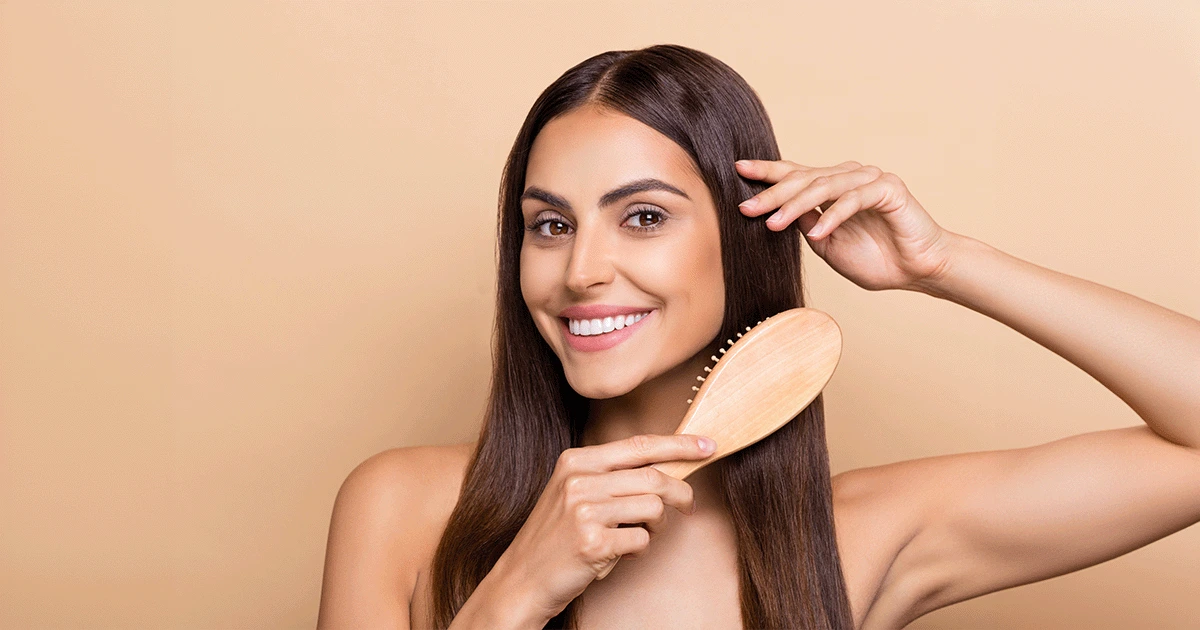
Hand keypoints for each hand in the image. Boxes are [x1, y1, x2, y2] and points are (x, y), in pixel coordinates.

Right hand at [492, 434, 715, 621]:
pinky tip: (618, 553)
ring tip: (635, 535)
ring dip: (655, 526)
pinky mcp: (591, 542)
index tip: (706, 446)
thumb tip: (669, 466)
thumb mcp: (576, 492)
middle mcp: (578, 480)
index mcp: (576, 461)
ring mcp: (583, 510)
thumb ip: (614, 476)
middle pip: (654, 477)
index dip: (679, 444)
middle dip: (681, 492)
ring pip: (653, 508)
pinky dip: (639, 550)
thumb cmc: (557, 537)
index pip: (639, 445)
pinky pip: (642, 539)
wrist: (522, 578)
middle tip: (688, 506)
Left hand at [735, 159, 955, 291]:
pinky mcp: (888, 189)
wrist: (918, 271)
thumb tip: (773, 212)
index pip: (795, 174)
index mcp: (833, 187)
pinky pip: (853, 199)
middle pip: (803, 179)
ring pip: (824, 186)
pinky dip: (833, 216)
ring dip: (795, 206)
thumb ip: (804, 225)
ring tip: (773, 224)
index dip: (767, 171)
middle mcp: (849, 176)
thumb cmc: (875, 260)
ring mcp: (869, 179)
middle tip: (746, 208)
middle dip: (772, 194)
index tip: (737, 170)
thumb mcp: (826, 245)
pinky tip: (818, 233)